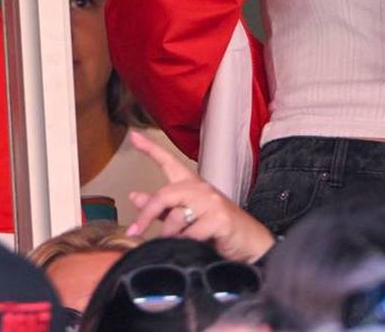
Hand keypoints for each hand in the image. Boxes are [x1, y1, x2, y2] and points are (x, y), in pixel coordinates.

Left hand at [124, 130, 273, 263]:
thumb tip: (136, 197)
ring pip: (176, 215)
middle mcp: (201, 189)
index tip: (134, 136)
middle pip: (165, 194)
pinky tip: (188, 247)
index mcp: (191, 185)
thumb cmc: (219, 230)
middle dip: (147, 214)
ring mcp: (212, 202)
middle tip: (136, 230)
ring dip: (168, 235)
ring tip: (170, 244)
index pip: (168, 162)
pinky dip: (185, 243)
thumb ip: (162, 207)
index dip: (150, 149)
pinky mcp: (220, 218)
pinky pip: (191, 232)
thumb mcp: (187, 217)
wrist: (250, 244)